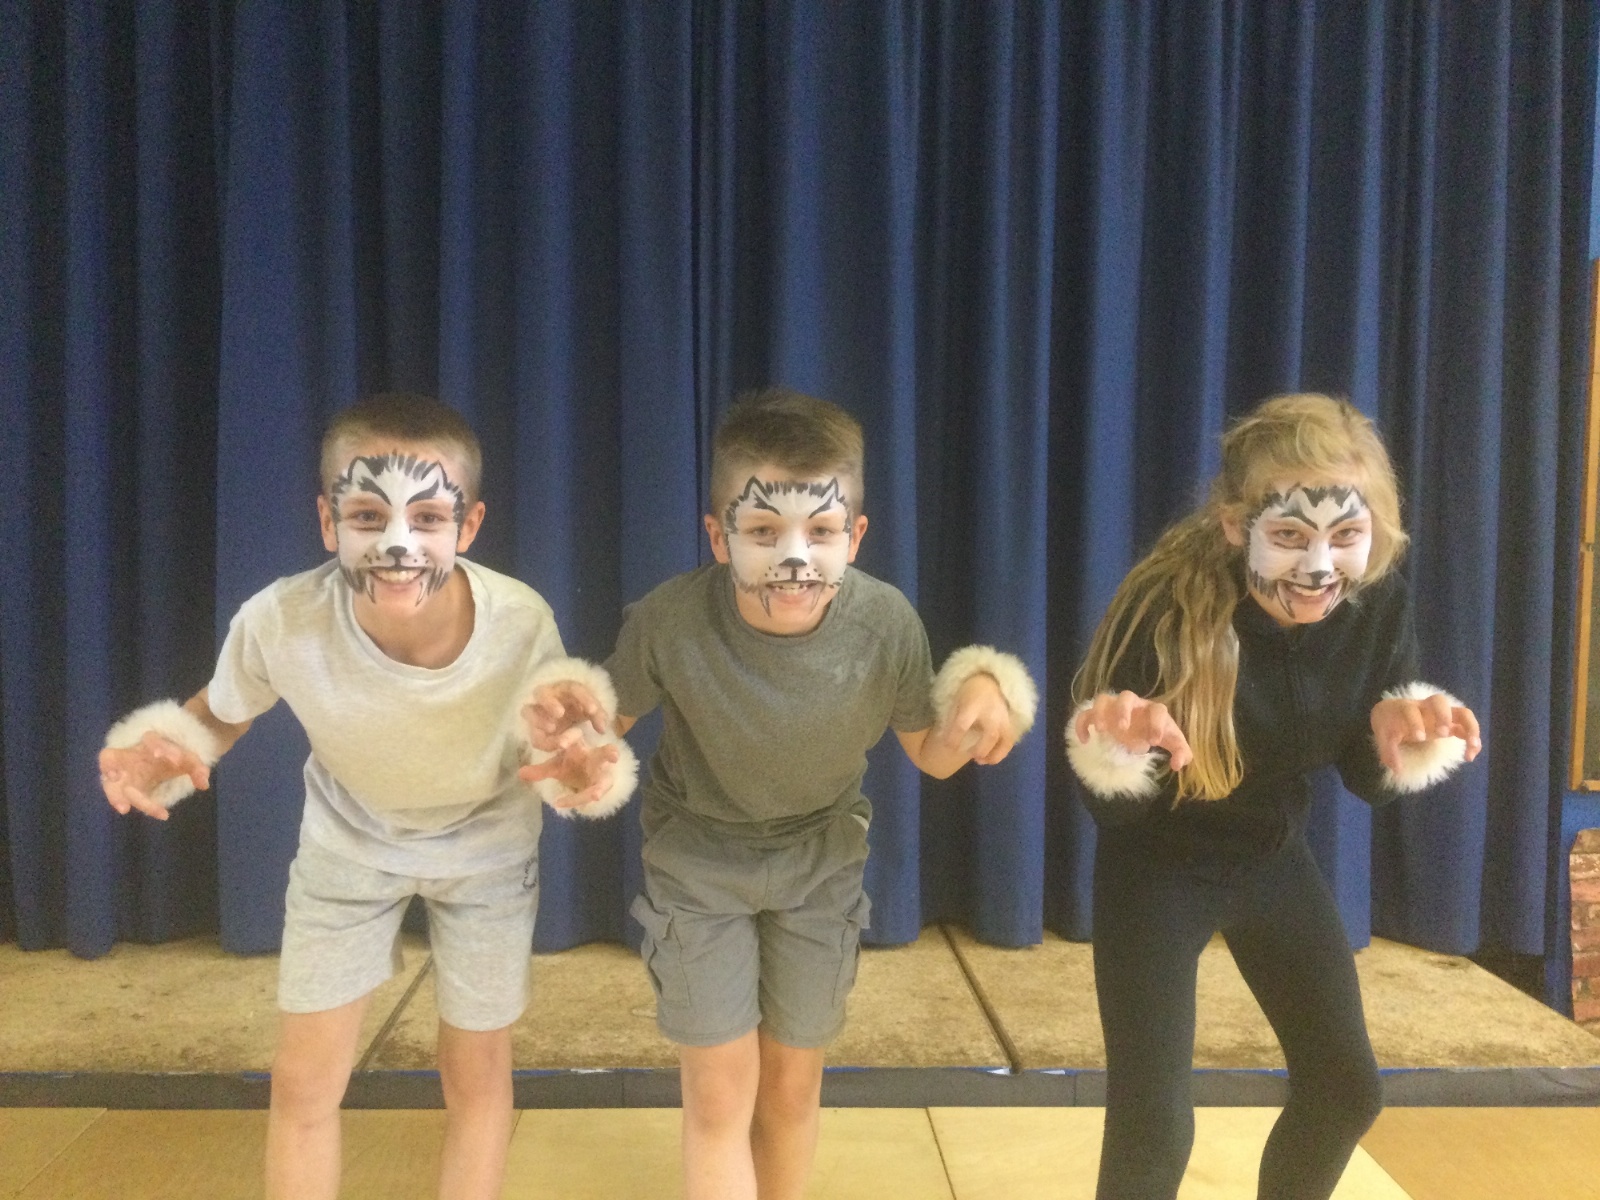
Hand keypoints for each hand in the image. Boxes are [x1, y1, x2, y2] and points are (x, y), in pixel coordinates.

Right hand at [98, 732, 210, 821]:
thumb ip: (197, 769)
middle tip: (141, 783)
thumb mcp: (188, 761)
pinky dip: (114, 797)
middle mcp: (129, 753)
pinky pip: (110, 789)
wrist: (164, 762)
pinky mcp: (116, 783)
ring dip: (112, 790)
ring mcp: (119, 768)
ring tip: (124, 808)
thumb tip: (203, 784)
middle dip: (123, 766)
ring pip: (106, 780)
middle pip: (117, 755)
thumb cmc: (174, 758)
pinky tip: (124, 808)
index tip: (176, 760)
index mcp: (149, 742)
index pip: (151, 739)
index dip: (160, 746)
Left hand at [519, 727, 621, 807]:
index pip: (578, 738)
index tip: (561, 743)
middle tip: (613, 754)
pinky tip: (560, 803)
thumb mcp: (556, 766)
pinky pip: (594, 796)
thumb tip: (520, 774)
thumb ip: (540, 770)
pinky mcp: (604, 788)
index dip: (570, 738)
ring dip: (601, 787)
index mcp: (584, 748)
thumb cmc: (573, 766)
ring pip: (606, 780)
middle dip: (610, 753)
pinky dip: (577, 800)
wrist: (588, 779)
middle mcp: (597, 758)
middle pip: (605, 754)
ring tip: (596, 795)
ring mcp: (603, 775)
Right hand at [522, 681, 608, 751]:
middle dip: (549, 703)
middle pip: (541, 693)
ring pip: (527, 711)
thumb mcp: (592, 711)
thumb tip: (602, 729)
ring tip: (551, 729)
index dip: (583, 698)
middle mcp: (547, 696)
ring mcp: (536, 711)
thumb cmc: (581, 708)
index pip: (574, 688)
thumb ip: (598, 717)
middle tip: (560, 714)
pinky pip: (533, 735)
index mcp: (565, 688)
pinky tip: (555, 747)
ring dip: (538, 720)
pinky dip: (543, 741)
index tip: (592, 710)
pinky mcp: (534, 730)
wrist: (569, 719)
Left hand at [938, 673, 1016, 764]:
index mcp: (973, 704)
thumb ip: (952, 721)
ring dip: (995, 754)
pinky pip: (1010, 740)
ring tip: (982, 762)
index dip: (955, 738)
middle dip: (981, 749)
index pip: (963, 724)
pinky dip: (1002, 752)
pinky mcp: (1011, 721)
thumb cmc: (969, 693)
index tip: (950, 747)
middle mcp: (991, 712)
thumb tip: (945, 741)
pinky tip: (992, 758)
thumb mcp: (956, 701)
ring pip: (1005, 739)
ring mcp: (1004, 717)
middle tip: (973, 757)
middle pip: (990, 734)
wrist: (989, 681)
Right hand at [1073, 691, 1192, 770]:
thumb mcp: (1173, 742)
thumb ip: (1182, 752)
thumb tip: (1178, 765)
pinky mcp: (1101, 715)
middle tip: (1123, 728)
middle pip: (1127, 696)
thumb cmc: (1157, 732)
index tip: (1154, 743)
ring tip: (1100, 730)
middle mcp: (1133, 705)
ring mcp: (1114, 708)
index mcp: (1153, 710)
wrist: (1142, 727)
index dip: (1157, 724)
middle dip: (1123, 710)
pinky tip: (1085, 740)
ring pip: (1103, 699)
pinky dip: (1082, 724)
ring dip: (1100, 712)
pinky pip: (1086, 714)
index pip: (1157, 709)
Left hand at [1371, 694, 1481, 774]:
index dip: (1416, 722)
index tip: (1419, 738)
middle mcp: (1426, 708)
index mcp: (1406, 708)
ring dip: (1470, 727)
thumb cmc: (1389, 724)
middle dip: (1443, 716)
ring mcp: (1441, 715)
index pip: (1411, 711)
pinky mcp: (1450, 724)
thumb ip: (1388, 751)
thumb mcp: (1383, 737)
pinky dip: (1473, 739)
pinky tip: (1470, 756)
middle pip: (1439, 701)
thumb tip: (1397, 769)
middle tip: (1443, 734)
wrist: (1393, 713)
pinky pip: (1466, 727)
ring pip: (1461, 712)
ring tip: (1472, 746)